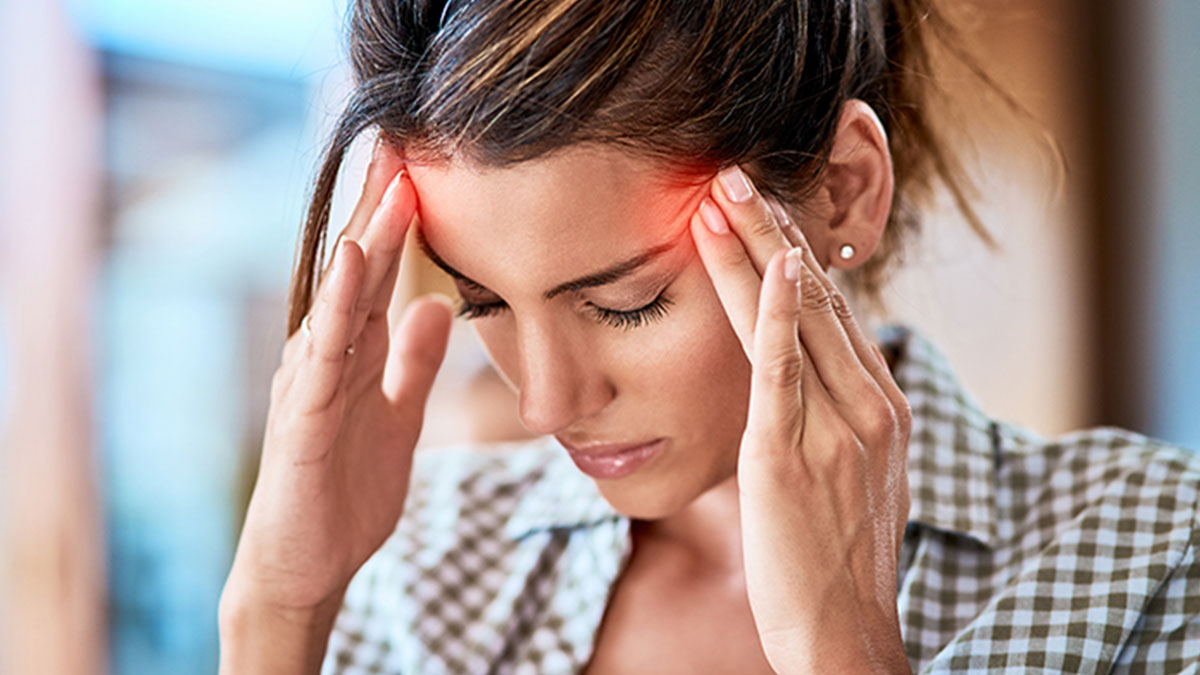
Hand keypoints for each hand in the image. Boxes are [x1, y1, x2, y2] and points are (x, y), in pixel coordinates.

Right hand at [223, 141, 451, 616]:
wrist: (306, 567)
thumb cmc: (344, 490)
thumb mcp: (396, 416)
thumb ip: (412, 363)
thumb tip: (437, 304)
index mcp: (352, 353)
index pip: (378, 275)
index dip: (401, 223)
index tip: (428, 168)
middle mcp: (326, 356)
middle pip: (357, 272)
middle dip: (381, 210)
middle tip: (405, 144)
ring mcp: (309, 384)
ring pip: (339, 301)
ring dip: (364, 243)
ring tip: (389, 188)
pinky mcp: (301, 419)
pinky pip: (322, 354)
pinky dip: (337, 307)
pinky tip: (352, 265)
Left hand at [689, 166, 912, 673]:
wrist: (845, 634)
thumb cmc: (835, 561)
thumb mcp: (849, 479)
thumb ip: (833, 422)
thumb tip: (804, 386)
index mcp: (882, 408)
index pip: (834, 313)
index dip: (795, 256)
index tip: (764, 211)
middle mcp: (870, 406)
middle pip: (817, 298)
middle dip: (774, 231)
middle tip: (735, 174)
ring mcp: (837, 428)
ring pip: (796, 319)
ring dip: (758, 249)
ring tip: (722, 193)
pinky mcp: (792, 454)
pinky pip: (785, 370)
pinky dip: (774, 313)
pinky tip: (767, 265)